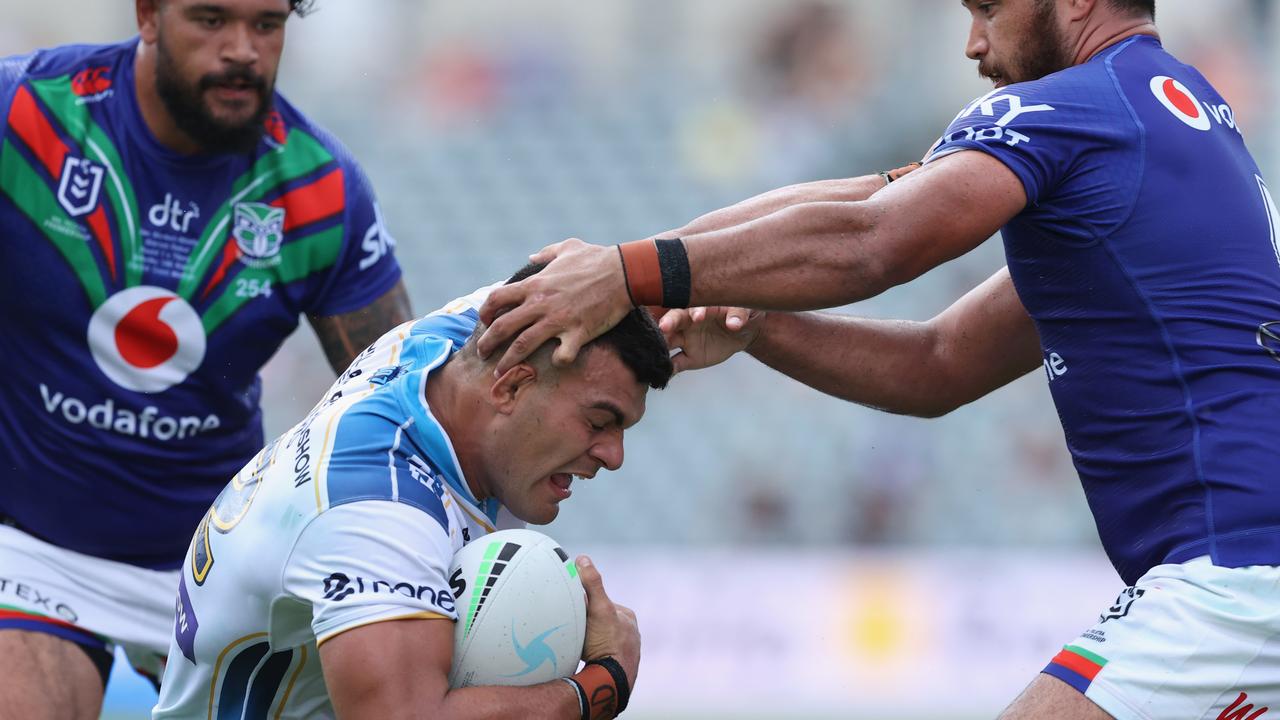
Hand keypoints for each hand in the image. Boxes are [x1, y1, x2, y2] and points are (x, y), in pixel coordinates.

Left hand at [477, 239, 633, 375]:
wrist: (623, 272)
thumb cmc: (596, 258)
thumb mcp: (567, 247)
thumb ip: (546, 253)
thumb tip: (532, 257)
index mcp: (535, 284)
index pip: (497, 299)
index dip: (485, 312)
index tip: (485, 322)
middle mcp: (540, 303)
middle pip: (502, 327)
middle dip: (487, 343)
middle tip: (482, 354)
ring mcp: (558, 319)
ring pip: (522, 345)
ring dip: (507, 362)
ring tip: (500, 372)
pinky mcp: (578, 332)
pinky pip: (561, 355)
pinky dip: (556, 362)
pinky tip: (556, 362)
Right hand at [576, 555, 639, 687]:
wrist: (612, 680)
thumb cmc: (607, 643)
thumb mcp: (598, 608)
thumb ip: (592, 584)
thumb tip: (583, 558)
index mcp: (628, 616)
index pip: (601, 602)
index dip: (585, 603)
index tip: (573, 608)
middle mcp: (631, 633)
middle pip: (601, 621)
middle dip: (587, 623)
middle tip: (573, 628)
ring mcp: (626, 651)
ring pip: (601, 639)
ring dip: (589, 641)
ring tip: (577, 645)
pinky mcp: (618, 667)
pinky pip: (601, 655)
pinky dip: (592, 655)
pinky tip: (584, 659)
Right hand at [660, 306, 765, 372]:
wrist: (743, 332)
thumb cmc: (741, 314)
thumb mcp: (745, 309)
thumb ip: (738, 314)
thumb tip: (735, 323)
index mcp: (701, 308)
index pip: (693, 306)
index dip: (694, 311)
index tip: (697, 317)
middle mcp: (688, 322)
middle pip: (673, 321)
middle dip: (667, 324)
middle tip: (663, 327)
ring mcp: (687, 340)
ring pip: (669, 342)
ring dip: (662, 346)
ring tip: (657, 352)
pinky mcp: (689, 358)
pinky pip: (675, 364)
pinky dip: (668, 368)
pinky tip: (663, 373)